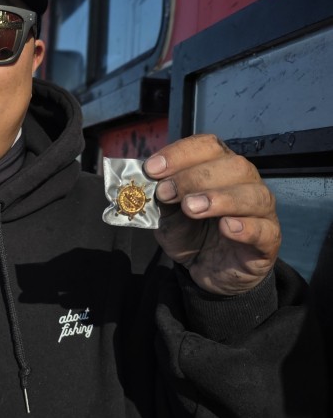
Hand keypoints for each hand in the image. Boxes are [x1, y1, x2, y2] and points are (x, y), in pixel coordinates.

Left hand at [144, 134, 279, 294]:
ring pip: (254, 194)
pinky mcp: (269, 240)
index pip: (208, 146)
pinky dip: (246, 227)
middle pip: (232, 166)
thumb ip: (162, 200)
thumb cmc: (191, 234)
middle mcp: (246, 182)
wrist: (208, 270)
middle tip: (166, 193)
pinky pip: (265, 230)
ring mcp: (261, 211)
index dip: (180, 154)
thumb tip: (148, 183)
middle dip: (194, 177)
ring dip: (219, 198)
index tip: (152, 169)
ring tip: (191, 208)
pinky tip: (227, 228)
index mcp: (220, 167)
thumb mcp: (168, 216)